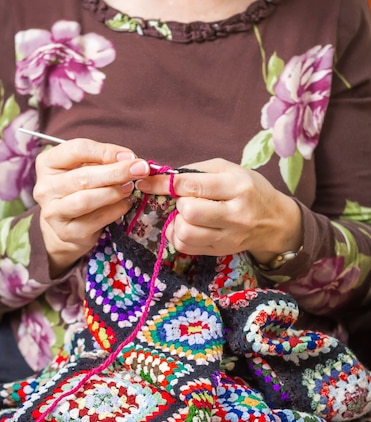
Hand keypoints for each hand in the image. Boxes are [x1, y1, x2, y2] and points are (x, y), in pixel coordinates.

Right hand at [33, 138, 149, 276]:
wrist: (68, 225)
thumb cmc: (80, 189)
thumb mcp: (86, 167)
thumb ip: (103, 160)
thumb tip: (130, 159)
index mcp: (48, 163)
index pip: (76, 150)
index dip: (105, 151)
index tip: (129, 155)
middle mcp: (45, 187)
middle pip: (83, 176)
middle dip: (116, 172)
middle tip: (140, 169)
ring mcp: (53, 212)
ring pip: (86, 200)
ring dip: (114, 193)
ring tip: (130, 188)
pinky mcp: (66, 232)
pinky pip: (95, 220)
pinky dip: (114, 211)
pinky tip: (125, 204)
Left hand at [136, 158, 302, 261]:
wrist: (274, 222)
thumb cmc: (249, 190)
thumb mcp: (229, 170)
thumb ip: (197, 171)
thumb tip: (161, 176)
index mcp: (238, 187)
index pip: (192, 185)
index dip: (164, 183)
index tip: (148, 181)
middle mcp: (236, 214)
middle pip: (189, 212)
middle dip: (178, 204)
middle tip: (184, 200)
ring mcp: (228, 237)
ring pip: (185, 234)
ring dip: (176, 222)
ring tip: (184, 215)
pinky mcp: (220, 252)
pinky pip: (186, 247)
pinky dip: (178, 236)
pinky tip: (185, 226)